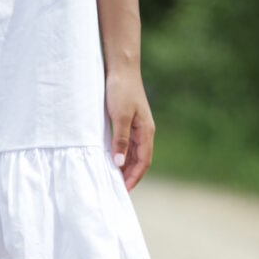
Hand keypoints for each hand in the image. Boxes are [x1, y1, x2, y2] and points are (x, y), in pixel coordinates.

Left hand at [105, 65, 154, 190]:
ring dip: (125, 167)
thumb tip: (120, 163)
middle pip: (140, 160)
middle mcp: (144, 132)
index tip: (123, 191)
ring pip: (134, 153)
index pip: (143, 162)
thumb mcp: (119, 116)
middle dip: (130, 176)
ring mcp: (137, 127)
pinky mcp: (128, 122)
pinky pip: (127, 145)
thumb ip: (120, 140)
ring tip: (113, 180)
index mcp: (146, 132)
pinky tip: (111, 161)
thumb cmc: (120, 90)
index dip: (134, 178)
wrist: (121, 67)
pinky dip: (121, 156)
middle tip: (116, 190)